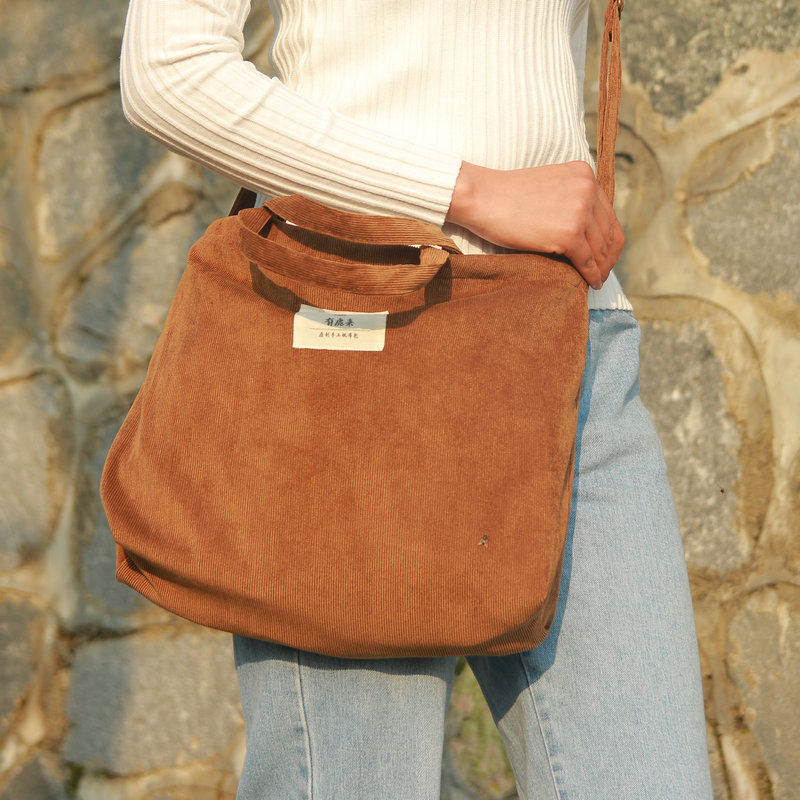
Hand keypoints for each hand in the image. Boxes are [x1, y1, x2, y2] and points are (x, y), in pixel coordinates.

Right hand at [445, 160, 623, 289]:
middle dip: (609, 256)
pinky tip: (592, 283)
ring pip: (601, 249)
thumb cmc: (506, 196)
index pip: (608, 213)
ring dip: (602, 268)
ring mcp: (580, 211)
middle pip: (609, 232)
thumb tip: (585, 227)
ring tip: (599, 280)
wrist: (482, 197)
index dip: (611, 238)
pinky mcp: (569, 233)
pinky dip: (592, 275)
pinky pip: (587, 261)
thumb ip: (570, 197)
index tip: (607, 254)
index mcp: (584, 174)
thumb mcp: (549, 185)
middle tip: (604, 272)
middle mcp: (588, 189)